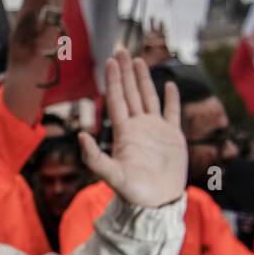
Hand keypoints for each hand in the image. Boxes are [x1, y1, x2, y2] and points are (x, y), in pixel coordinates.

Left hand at [77, 49, 186, 209]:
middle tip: (121, 50)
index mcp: (124, 133)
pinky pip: (171, 113)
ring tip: (138, 60)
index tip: (110, 61)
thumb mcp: (111, 175)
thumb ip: (94, 157)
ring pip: (148, 98)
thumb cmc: (133, 193)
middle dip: (126, 72)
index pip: (117, 100)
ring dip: (144, 79)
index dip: (114, 80)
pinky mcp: (173, 137)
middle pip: (130, 93)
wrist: (157, 204)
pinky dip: (171, 98)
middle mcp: (138, 127)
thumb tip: (80, 136)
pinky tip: (169, 84)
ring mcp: (156, 130)